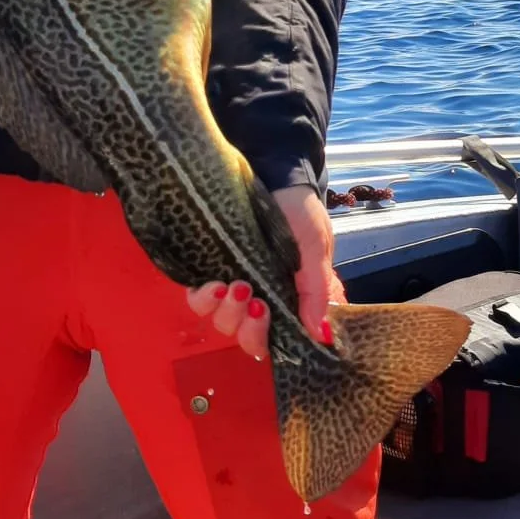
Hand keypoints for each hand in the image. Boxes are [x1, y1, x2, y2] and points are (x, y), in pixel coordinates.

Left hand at [186, 186, 344, 360]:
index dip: (268, 340)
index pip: (277, 341)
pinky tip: (213, 283)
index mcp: (289, 302)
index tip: (268, 317)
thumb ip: (316, 291)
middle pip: (246, 338)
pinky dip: (204, 297)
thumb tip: (320, 334)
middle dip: (248, 329)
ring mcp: (233, 287)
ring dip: (227, 312)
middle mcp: (260, 301)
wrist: (276, 177)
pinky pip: (199, 299)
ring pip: (222, 322)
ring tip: (237, 286)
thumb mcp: (316, 249)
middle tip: (256, 303)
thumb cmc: (301, 214)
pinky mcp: (210, 270)